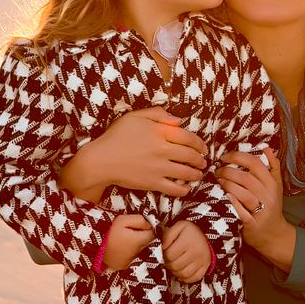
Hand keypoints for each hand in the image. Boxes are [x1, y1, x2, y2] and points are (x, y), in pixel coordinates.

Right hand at [61, 107, 207, 199]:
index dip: (199, 143)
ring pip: (186, 172)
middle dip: (200, 160)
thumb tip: (178, 121)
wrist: (100, 160)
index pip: (188, 137)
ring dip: (196, 174)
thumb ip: (157, 114)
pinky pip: (174, 188)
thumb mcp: (134, 117)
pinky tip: (186, 188)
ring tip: (198, 174)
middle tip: (203, 162)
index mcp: (160, 131)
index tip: (203, 148)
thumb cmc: (115, 136)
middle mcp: (163, 149)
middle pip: (190, 155)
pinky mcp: (152, 183)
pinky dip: (183, 189)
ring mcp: (159, 168)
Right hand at [102, 214, 154, 270]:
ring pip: (141, 251)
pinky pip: (133, 259)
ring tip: (127, 240)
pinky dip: (130, 253)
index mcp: (138, 241)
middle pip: (147, 244)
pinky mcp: (124, 266)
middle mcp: (137, 253)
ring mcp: (131, 261)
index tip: (139, 226)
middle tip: (133, 232)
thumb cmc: (109, 231)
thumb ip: (139, 220)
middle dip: (143, 237)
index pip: (152, 234)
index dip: (147, 229)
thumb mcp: (123, 220)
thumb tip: (149, 224)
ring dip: (137, 245)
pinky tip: (123, 248)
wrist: (93, 245)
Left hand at [162, 220, 210, 283]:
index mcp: (187, 241)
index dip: (164, 255)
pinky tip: (182, 272)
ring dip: (175, 272)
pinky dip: (186, 278)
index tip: (166, 252)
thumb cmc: (190, 231)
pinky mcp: (206, 266)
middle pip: (175, 266)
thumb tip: (163, 248)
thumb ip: (168, 236)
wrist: (206, 233)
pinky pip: (195, 278)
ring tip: (175, 265)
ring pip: (183, 274)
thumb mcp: (178, 226)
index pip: (169, 255)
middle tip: (169, 259)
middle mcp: (195, 252)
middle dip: (169, 263)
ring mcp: (201, 260)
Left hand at [216, 148, 294, 269]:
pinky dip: (234, 203)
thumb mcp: (276, 186)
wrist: (274, 234)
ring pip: (245, 194)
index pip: (256, 164)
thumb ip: (273, 167)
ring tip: (218, 181)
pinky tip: (226, 197)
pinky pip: (243, 213)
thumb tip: (266, 149)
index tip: (225, 157)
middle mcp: (268, 196)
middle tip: (218, 170)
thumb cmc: (271, 206)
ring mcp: (261, 210)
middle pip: (247, 178)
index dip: (239, 157)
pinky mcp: (253, 224)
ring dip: (228, 185)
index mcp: (272, 184)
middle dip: (229, 171)